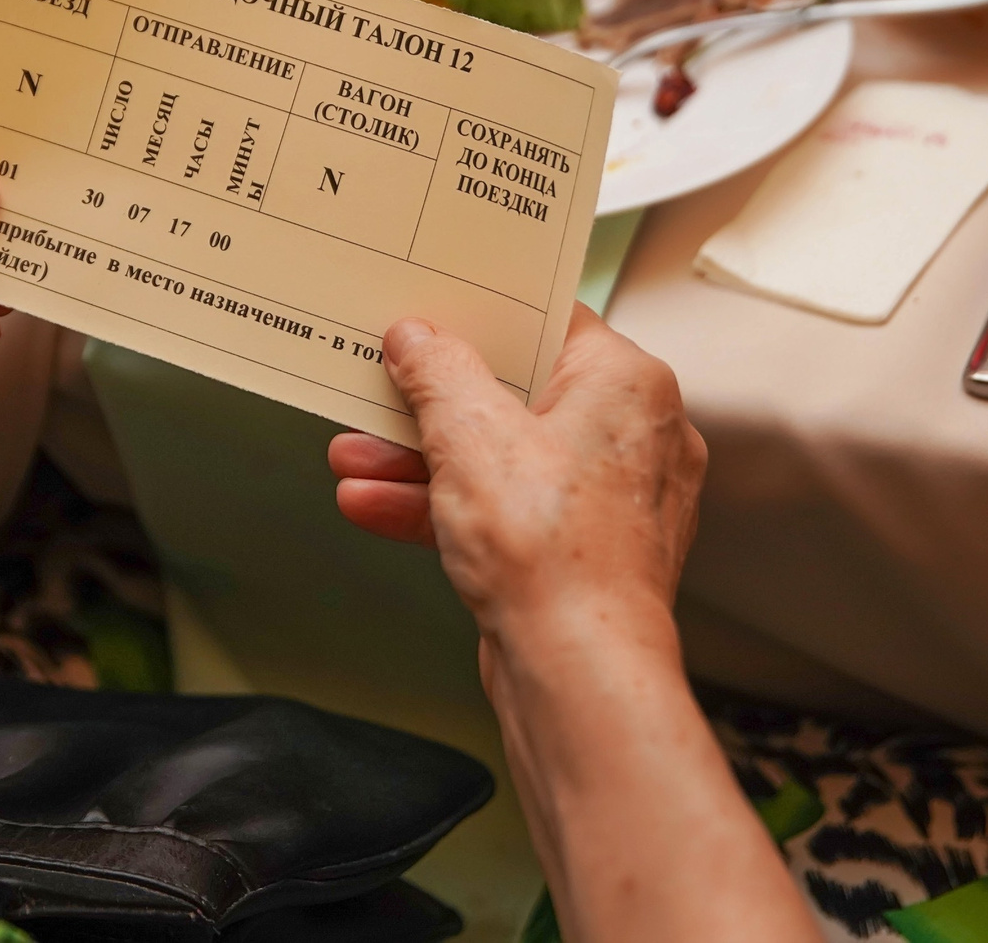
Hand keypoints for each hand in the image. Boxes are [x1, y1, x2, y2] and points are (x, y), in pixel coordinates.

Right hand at [326, 305, 705, 637]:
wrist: (579, 670)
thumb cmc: (552, 552)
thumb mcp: (470, 433)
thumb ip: (437, 371)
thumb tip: (418, 338)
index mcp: (628, 384)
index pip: (552, 323)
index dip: (483, 319)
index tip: (431, 316)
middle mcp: (634, 436)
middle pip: (519, 396)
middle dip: (432, 406)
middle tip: (379, 392)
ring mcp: (611, 501)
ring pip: (506, 460)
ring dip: (424, 461)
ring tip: (353, 459)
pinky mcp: (584, 553)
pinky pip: (510, 512)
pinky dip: (448, 508)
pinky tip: (375, 507)